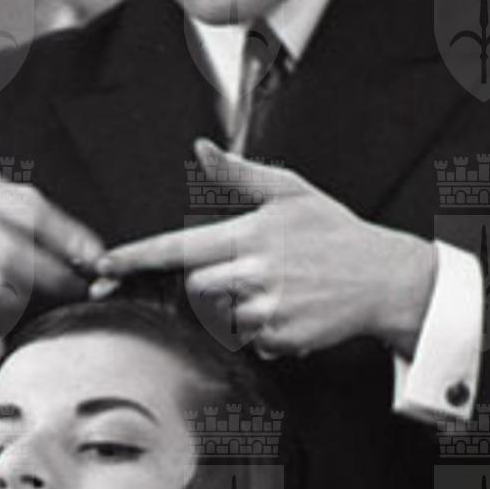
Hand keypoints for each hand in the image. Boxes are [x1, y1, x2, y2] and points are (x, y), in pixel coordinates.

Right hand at [0, 175, 103, 330]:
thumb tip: (91, 256)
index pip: (32, 212)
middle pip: (12, 254)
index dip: (70, 239)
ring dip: (26, 298)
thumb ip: (40, 224)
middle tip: (78, 291)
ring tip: (41, 299)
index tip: (99, 260)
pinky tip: (8, 306)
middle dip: (53, 278)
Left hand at [94, 138, 436, 359]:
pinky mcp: (281, 339)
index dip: (137, 256)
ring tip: (274, 288)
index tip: (104, 264)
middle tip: (246, 270)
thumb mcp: (290, 191)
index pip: (178, 248)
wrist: (385, 278)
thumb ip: (240, 173)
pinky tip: (288, 309)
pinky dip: (260, 328)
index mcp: (249, 235)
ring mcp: (267, 310)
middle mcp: (254, 274)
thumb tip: (202, 148)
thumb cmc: (336, 233)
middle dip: (208, 283)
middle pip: (194, 288)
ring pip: (219, 316)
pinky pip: (248, 339)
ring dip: (235, 307)